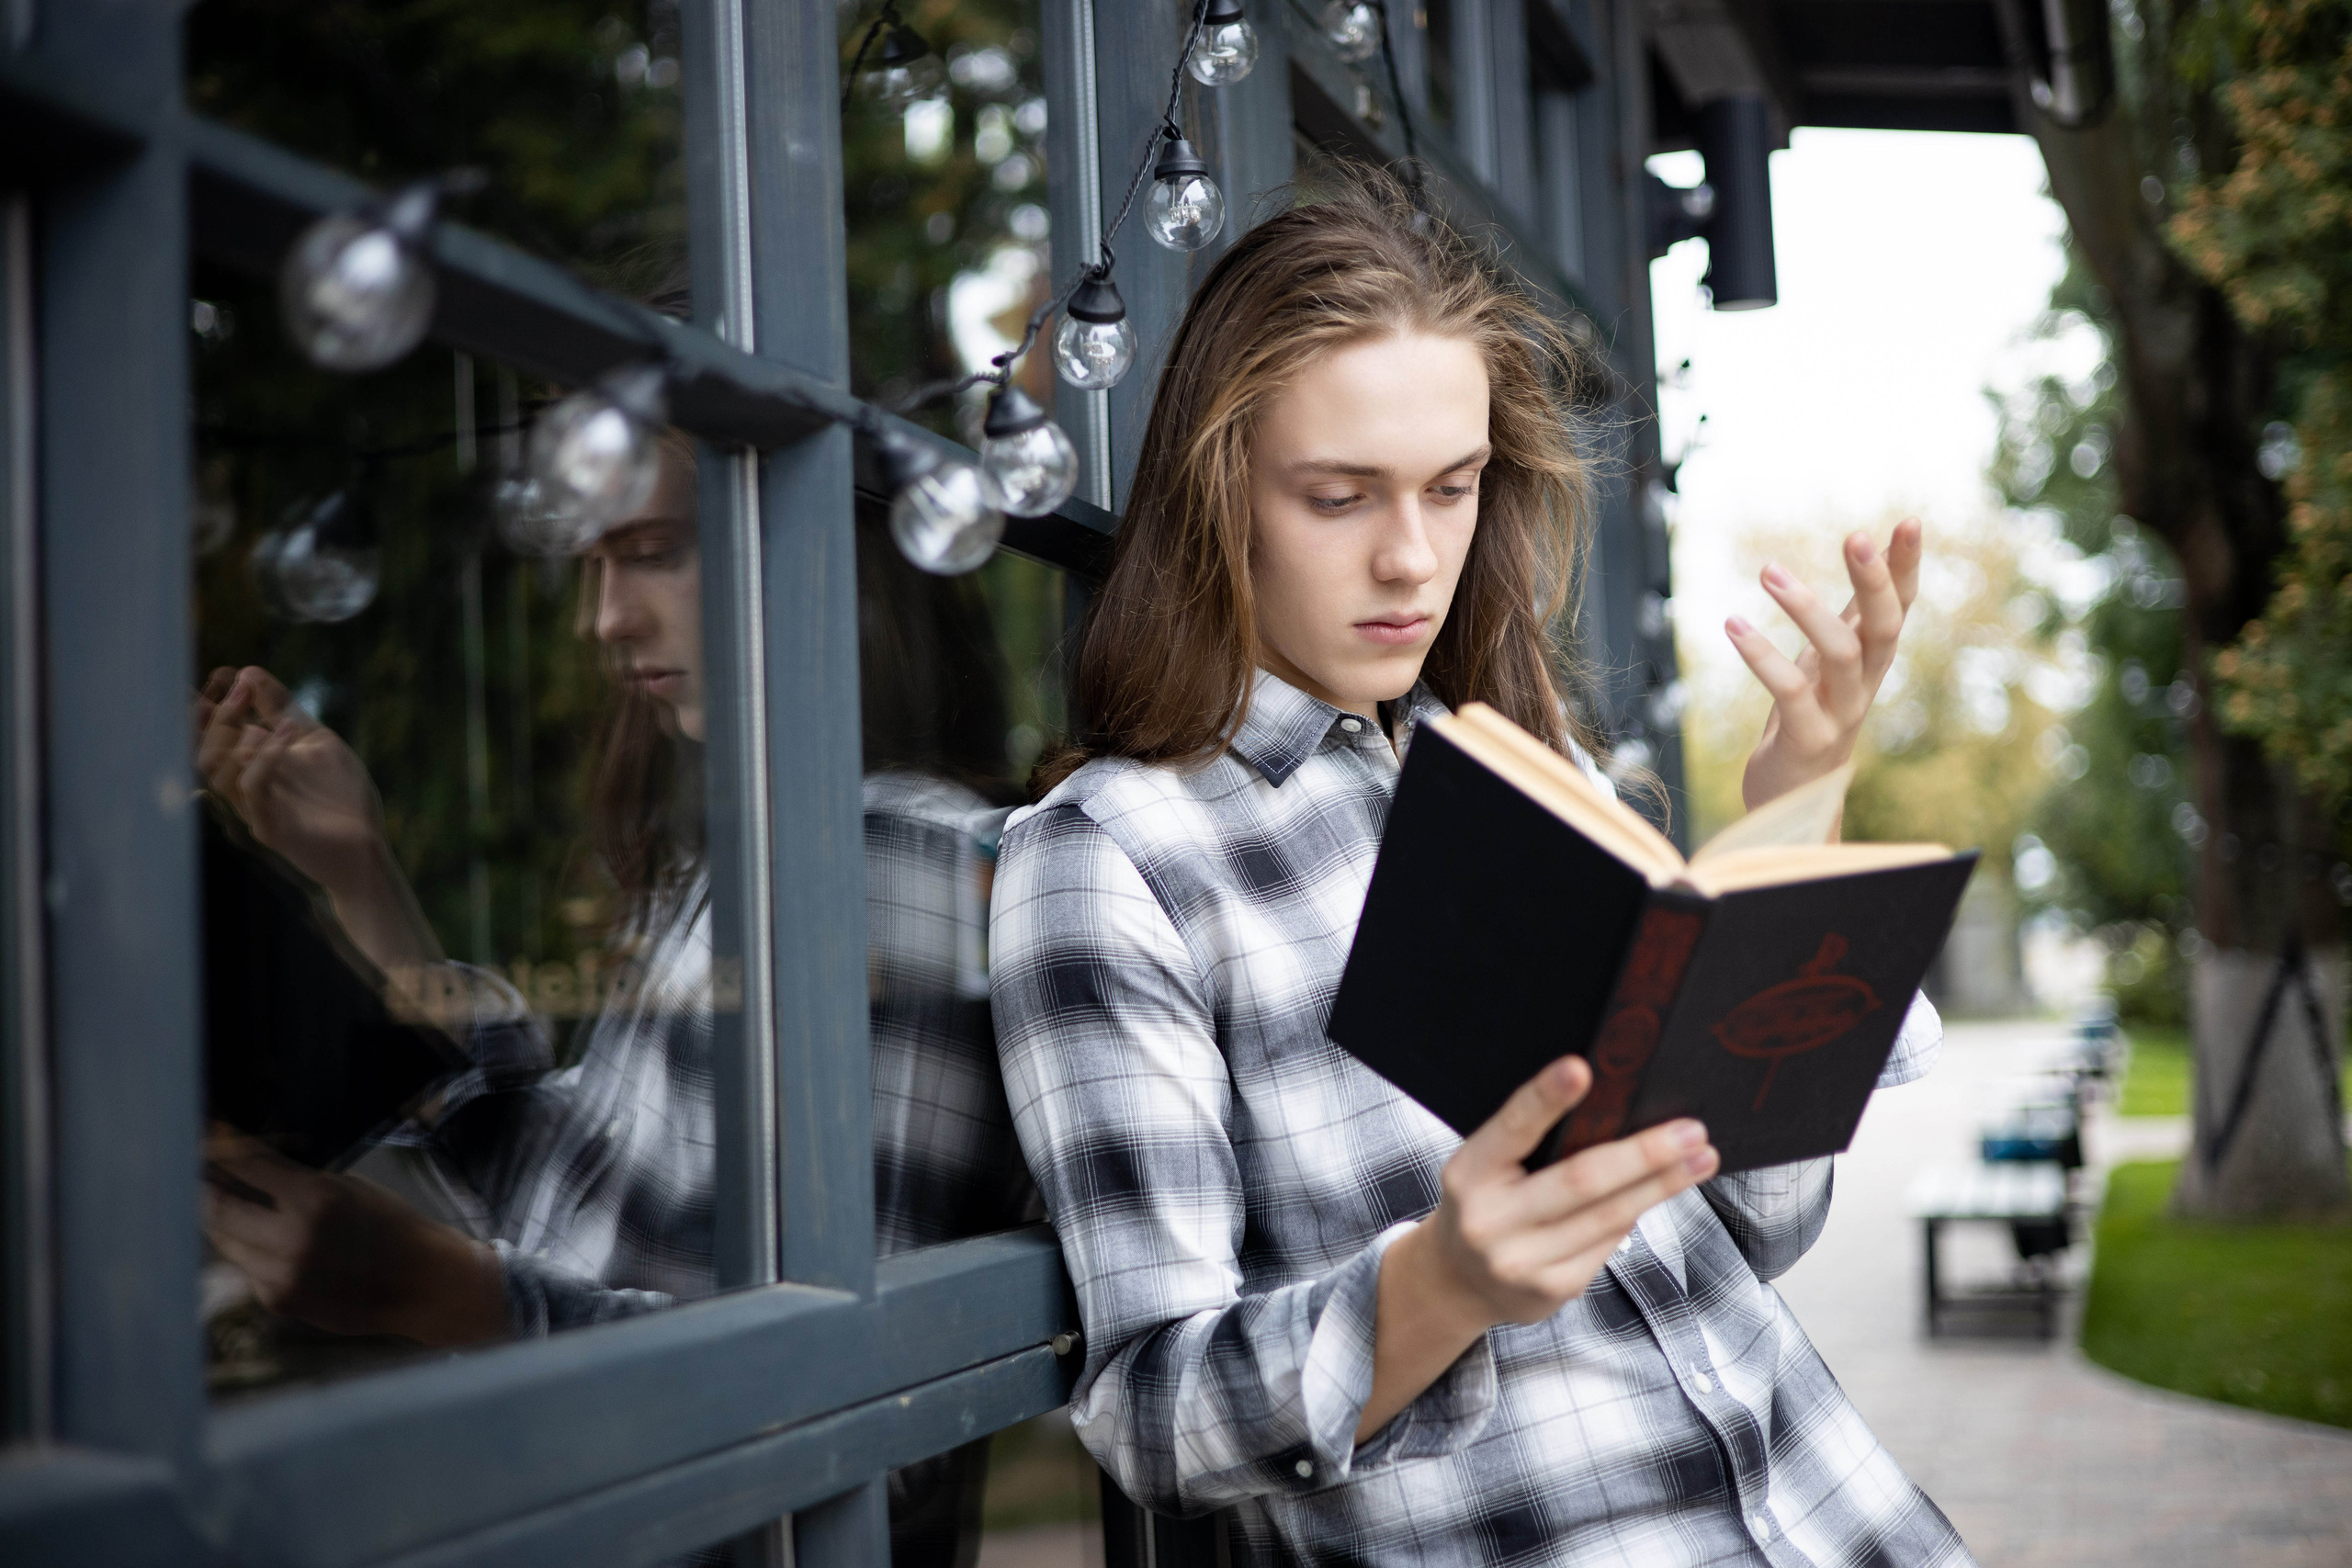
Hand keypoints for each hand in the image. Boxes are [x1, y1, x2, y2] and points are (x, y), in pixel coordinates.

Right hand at [195, 666, 383, 891]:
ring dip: (236, 731)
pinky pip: (253, 789)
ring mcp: (253, 807)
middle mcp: (242, 785)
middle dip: (217, 714)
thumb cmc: (340, 795)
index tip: (223, 672)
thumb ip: (284, 709)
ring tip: (262, 704)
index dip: (206, 703)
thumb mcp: (315, 741)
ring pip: (217, 768)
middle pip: (203, 748)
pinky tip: (286, 732)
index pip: (211, 732)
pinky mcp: (270, 827)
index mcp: (249, 764)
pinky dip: (265, 757)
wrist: (367, 846)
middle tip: (240, 685)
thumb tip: (249, 671)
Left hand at [201, 1126, 507, 1346]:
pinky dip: (246, 1248)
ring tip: (216, 1197)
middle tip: (191, 1167)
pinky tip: (258, 1236)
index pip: (248, 1164)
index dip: (219, 1145)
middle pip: (217, 1206)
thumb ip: (294, 1183)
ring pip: (224, 1240)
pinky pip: (246, 1266)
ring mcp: (281, 1275)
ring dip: (219, 1217)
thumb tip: (241, 1170)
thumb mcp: (348, 1188)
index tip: (203, 1132)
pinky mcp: (278, 1300)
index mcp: (315, 1198)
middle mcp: (291, 1238)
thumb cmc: (389, 1224)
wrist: (422, 1282)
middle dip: (202, 1183)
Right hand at [1417, 1057, 1717, 1326]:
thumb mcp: (1489, 1166)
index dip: (1547, 1096)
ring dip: (1662, 1185)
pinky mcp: (1550, 1291)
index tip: (1581, 1067)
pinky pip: (1608, 1245)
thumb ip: (1535, 1143)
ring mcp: (1520, 1261)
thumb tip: (1618, 1115)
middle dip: (1645, 1154)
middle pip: (1581, 1180)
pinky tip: (1653, 1196)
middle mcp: (1489, 1220)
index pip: (1513, 1126)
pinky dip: (1633, 1215)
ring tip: (1700, 1159)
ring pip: (1609, 1216)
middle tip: (1691, 1131)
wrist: (1459, 1281)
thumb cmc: (1488, 1202)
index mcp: (1469, 1172)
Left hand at [1727, 520, 1921, 811]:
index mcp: (1873, 659)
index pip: (1901, 606)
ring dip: (1806, 609)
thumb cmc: (1811, 716)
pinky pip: (1789, 691)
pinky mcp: (1808, 738)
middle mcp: (1866, 683)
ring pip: (1839, 654)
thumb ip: (1850, 614)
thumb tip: (1870, 553)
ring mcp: (1842, 713)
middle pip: (1885, 627)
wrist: (1794, 799)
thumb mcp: (1832, 659)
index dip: (1907, 567)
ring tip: (1768, 569)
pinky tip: (1733, 624)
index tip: (1910, 520)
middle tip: (1856, 536)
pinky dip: (1761, 655)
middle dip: (1875, 581)